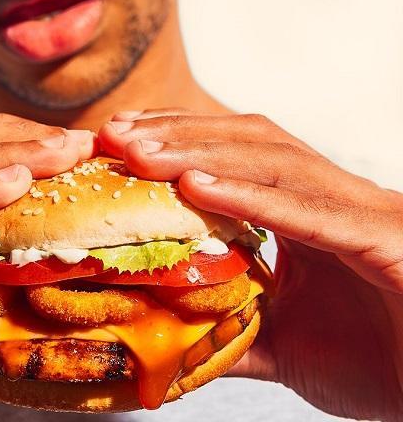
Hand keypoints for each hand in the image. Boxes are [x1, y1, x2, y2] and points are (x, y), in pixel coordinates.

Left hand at [99, 109, 402, 419]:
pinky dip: (251, 198)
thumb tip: (167, 335)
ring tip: (142, 154)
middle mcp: (332, 201)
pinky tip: (199, 187)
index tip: (120, 142)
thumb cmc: (377, 359)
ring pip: (275, 164)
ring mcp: (359, 214)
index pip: (235, 157)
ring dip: (202, 153)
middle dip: (179, 134)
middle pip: (249, 143)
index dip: (178, 141)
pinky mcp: (384, 239)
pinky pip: (309, 214)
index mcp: (307, 214)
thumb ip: (228, 331)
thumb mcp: (282, 343)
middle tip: (116, 135)